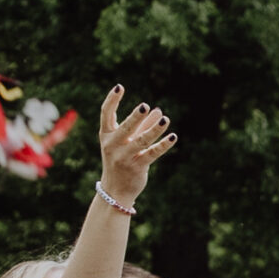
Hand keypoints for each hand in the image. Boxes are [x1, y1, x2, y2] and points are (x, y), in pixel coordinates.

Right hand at [97, 85, 176, 207]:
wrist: (115, 190)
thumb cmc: (120, 161)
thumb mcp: (126, 142)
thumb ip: (141, 126)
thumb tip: (158, 110)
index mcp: (106, 135)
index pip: (106, 114)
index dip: (112, 100)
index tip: (119, 87)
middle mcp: (112, 145)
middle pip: (125, 128)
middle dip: (135, 117)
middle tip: (145, 106)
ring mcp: (124, 157)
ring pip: (141, 141)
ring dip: (154, 130)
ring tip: (166, 119)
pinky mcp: (137, 167)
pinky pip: (152, 153)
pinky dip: (163, 145)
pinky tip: (173, 137)